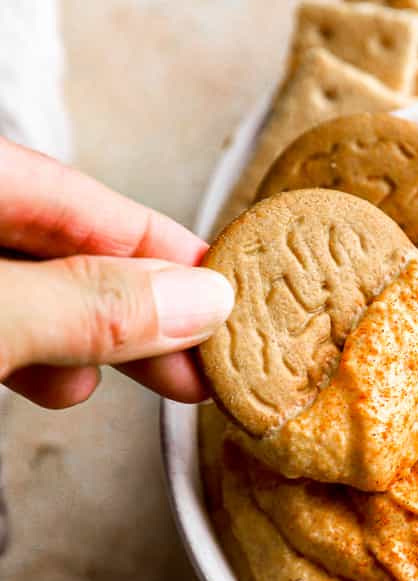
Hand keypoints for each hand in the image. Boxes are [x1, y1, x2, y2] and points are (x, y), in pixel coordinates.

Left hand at [0, 138, 232, 407]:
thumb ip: (87, 304)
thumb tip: (198, 299)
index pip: (77, 196)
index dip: (159, 244)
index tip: (224, 292)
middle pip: (61, 246)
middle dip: (139, 303)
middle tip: (207, 353)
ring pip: (31, 292)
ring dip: (97, 337)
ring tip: (162, 376)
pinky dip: (39, 355)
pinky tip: (69, 384)